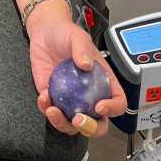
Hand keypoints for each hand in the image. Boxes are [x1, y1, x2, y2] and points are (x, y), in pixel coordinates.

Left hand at [28, 17, 126, 136]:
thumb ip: (82, 48)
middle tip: (78, 119)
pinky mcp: (53, 98)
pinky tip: (43, 97)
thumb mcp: (77, 36)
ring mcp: (71, 99)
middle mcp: (89, 95)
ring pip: (73, 124)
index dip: (113, 109)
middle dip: (89, 128)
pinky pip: (51, 112)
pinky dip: (46, 109)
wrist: (44, 32)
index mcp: (103, 81)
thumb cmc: (65, 34)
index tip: (100, 106)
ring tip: (52, 110)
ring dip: (63, 123)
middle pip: (97, 123)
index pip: (117, 101)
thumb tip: (86, 64)